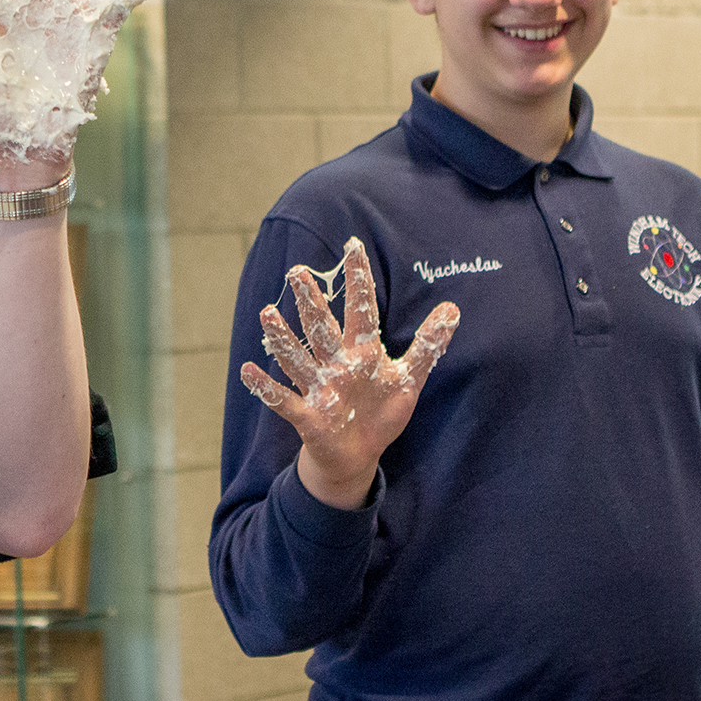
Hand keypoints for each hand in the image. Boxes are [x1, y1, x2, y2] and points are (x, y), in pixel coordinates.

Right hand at [241, 238, 460, 510]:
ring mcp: (319, 388)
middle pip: (322, 327)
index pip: (361, 310)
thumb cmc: (380, 412)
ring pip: (298, 358)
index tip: (354, 246)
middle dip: (311, 301)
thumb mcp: (409, 378)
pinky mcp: (307, 415)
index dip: (358, 280)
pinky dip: (265, 387)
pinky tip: (247, 371)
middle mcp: (336, 364)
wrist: (358, 455)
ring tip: (267, 313)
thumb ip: (427, 344)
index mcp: (361, 351)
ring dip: (283, 338)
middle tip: (298, 271)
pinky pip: (283, 399)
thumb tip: (453, 308)